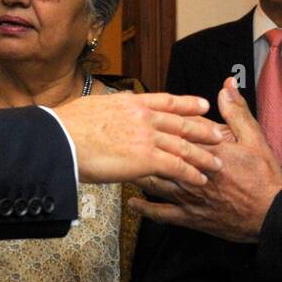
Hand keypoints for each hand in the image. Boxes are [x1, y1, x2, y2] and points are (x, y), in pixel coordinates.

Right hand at [56, 92, 227, 186]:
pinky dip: (191, 173)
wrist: (60, 139)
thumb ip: (110, 108)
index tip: (203, 105)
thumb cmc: (67, 126)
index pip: (167, 101)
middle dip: (204, 130)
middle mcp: (144, 117)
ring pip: (184, 146)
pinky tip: (200, 179)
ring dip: (203, 156)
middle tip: (221, 135)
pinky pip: (176, 166)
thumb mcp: (94, 107)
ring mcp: (147, 137)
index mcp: (131, 102)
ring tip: (218, 164)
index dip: (188, 104)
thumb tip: (110, 108)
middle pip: (182, 123)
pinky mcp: (145, 159)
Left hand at [129, 77, 281, 242]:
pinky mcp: (189, 217)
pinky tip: (132, 202)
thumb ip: (237, 112)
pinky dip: (144, 208)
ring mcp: (188, 196)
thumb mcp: (255, 139)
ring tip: (122, 164)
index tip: (152, 115)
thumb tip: (226, 87)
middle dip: (142, 146)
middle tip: (124, 137)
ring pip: (154, 181)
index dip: (165, 122)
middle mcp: (192, 172)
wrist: (271, 215)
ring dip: (137, 172)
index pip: (178, 130)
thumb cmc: (264, 179)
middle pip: (160, 154)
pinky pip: (160, 213)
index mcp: (206, 150)